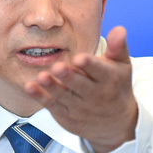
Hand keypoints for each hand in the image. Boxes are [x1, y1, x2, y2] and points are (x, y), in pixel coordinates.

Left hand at [24, 26, 137, 152]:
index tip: (80, 58)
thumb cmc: (116, 86)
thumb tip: (119, 29)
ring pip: (64, 97)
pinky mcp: (67, 116)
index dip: (90, 65)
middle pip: (81, 86)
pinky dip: (40, 97)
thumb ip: (117, 46)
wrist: (115, 123)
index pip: (100, 71)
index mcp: (110, 80)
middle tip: (58, 67)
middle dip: (69, 77)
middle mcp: (96, 96)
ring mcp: (80, 108)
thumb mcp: (122, 66)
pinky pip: (52, 106)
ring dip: (52, 87)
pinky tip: (30, 87)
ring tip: (41, 77)